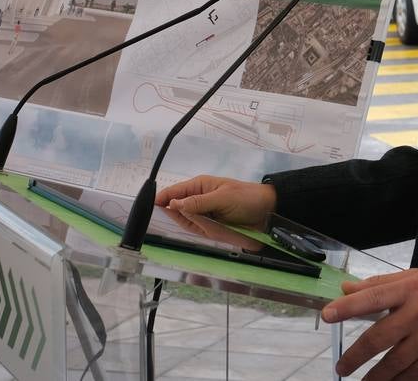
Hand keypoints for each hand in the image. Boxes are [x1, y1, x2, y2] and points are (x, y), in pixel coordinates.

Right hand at [154, 175, 275, 230]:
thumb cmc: (246, 198)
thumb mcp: (223, 198)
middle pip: (178, 210)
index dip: (161, 199)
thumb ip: (198, 203)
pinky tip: (212, 230)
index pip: (174, 192)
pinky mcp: (211, 225)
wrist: (269, 211)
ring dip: (195, 225)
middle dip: (179, 217)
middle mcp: (198, 199)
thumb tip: (174, 204)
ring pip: (187, 222)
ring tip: (211, 224)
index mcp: (200, 186)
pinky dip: (203, 231)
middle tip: (188, 221)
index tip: (149, 208)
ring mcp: (204, 213)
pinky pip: (199, 229)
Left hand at [322, 269, 417, 379]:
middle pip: (378, 337)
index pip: (372, 297)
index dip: (347, 307)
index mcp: (412, 286)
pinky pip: (414, 372)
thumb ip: (383, 284)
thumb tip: (348, 288)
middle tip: (342, 367)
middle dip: (355, 356)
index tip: (327, 316)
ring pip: (394, 362)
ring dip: (374, 376)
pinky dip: (399, 380)